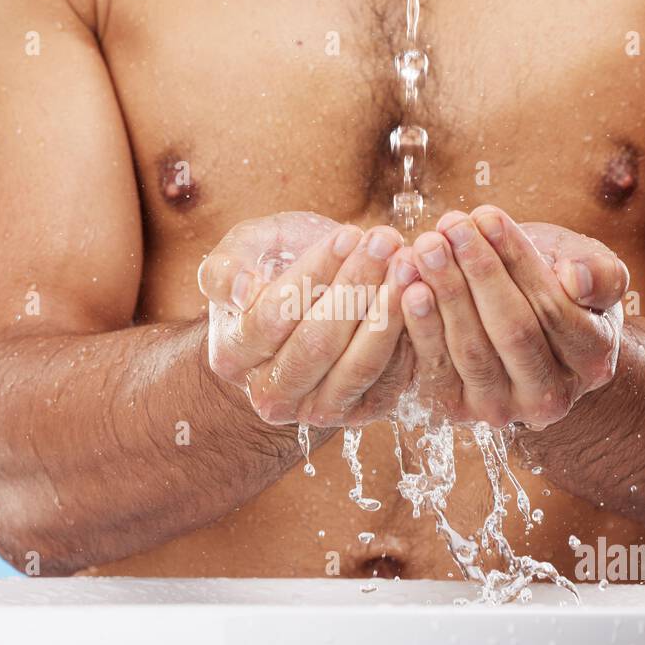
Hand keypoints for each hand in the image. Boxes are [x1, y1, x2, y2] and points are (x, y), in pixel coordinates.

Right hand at [198, 212, 418, 425]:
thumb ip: (224, 269)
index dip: (314, 274)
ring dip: (387, 312)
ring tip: (407, 264)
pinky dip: (409, 336)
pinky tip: (420, 294)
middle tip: (386, 241)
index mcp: (233, 356)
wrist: (307, 305)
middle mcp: (272, 395)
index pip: (273, 316)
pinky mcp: (363, 411)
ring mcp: (318, 409)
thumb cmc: (272, 269)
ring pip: (357, 365)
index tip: (349, 233)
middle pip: (317, 343)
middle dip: (356, 286)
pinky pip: (391, 379)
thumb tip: (244, 292)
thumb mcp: (241, 254)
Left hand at [401, 206, 628, 428]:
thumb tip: (574, 277)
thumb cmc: (561, 290)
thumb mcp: (594, 272)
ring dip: (445, 294)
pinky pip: (435, 369)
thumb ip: (599, 273)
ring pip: (472, 350)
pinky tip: (407, 286)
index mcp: (592, 361)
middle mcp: (550, 397)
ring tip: (425, 247)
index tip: (488, 216)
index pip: (555, 307)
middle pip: (513, 330)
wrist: (529, 331)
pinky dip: (418, 327)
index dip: (519, 261)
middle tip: (449, 226)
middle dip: (478, 272)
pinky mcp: (457, 409)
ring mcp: (502, 409)